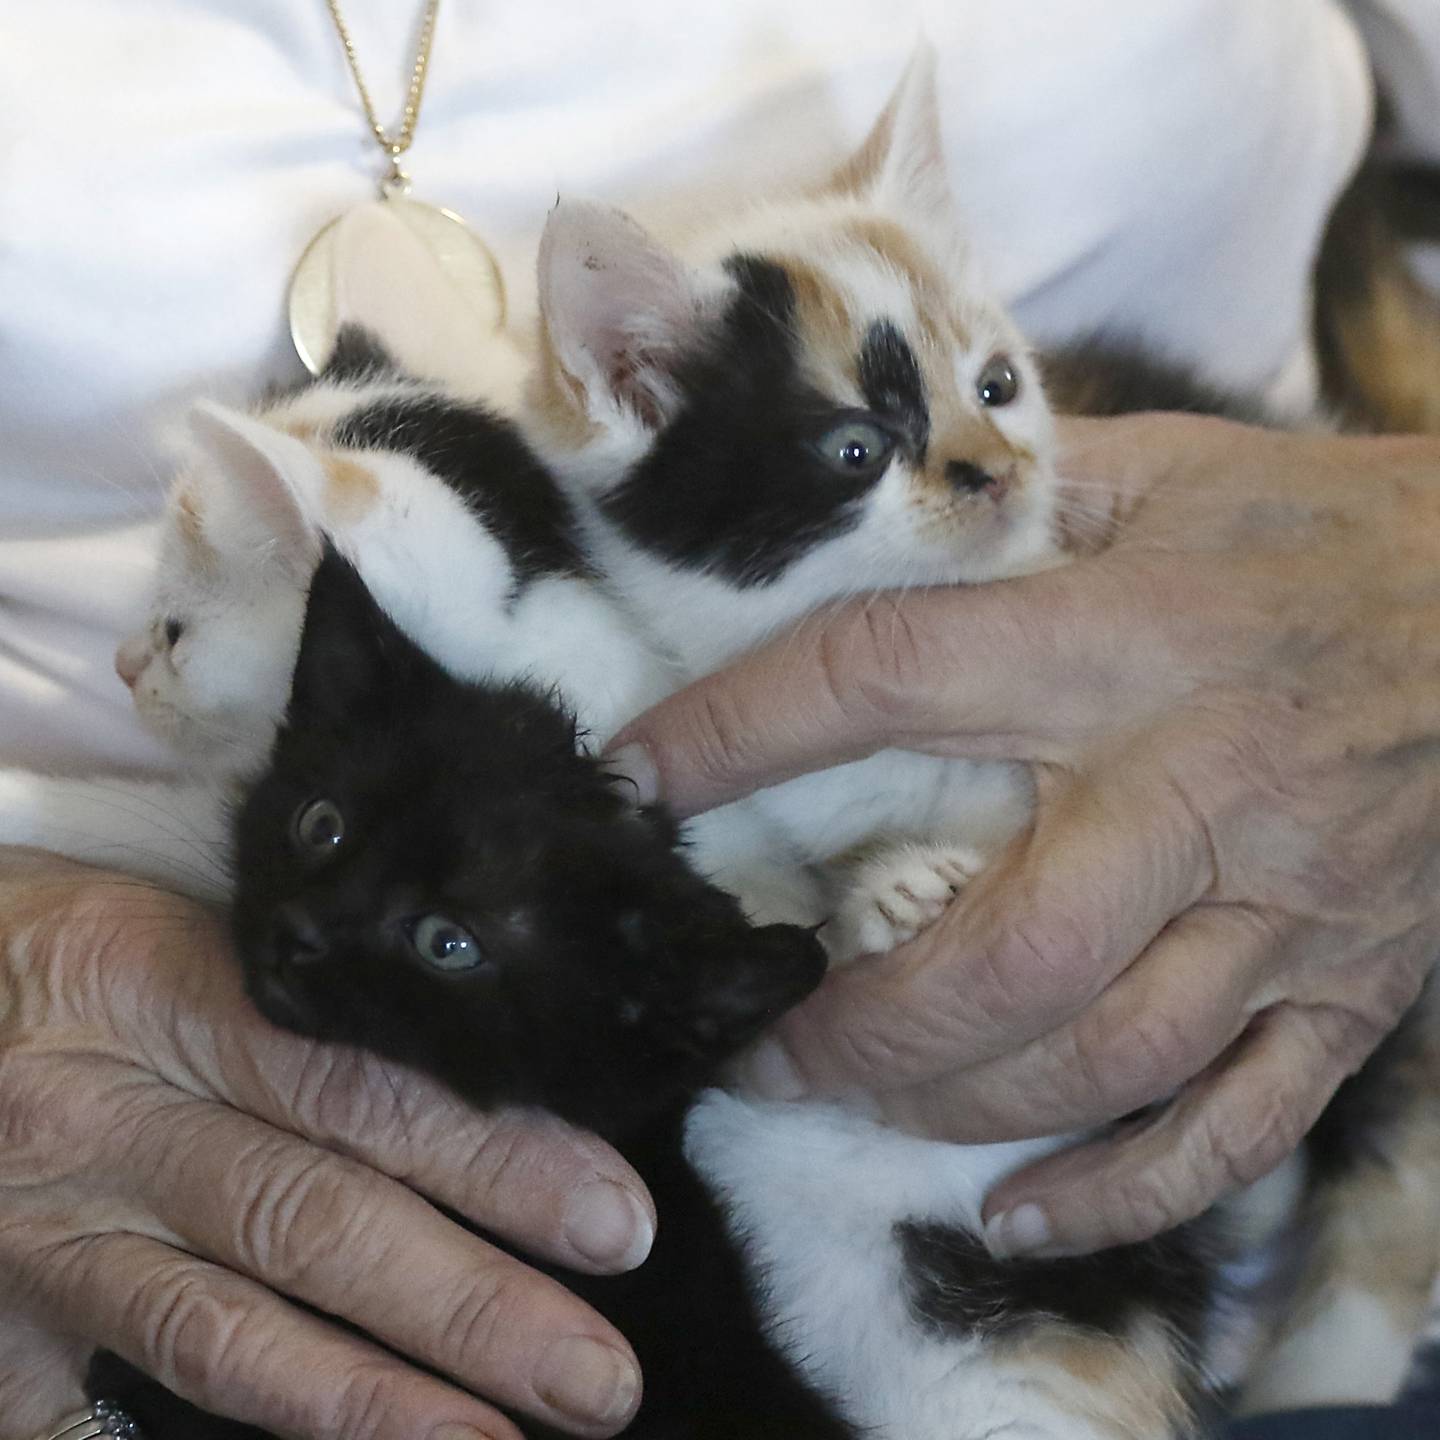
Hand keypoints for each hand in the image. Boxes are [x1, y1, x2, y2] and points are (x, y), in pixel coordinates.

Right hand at [0, 855, 651, 1439]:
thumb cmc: (83, 952)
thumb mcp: (194, 934)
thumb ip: (321, 1013)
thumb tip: (485, 1091)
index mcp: (166, 988)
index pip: (359, 1085)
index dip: (493, 1158)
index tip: (613, 1220)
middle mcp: (101, 1118)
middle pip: (310, 1221)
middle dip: (468, 1310)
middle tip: (596, 1380)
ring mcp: (40, 1235)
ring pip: (221, 1331)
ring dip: (370, 1404)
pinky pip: (89, 1418)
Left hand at [609, 414, 1439, 1255]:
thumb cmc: (1325, 529)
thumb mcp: (1162, 470)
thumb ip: (1007, 498)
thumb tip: (854, 520)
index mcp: (1128, 641)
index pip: (885, 679)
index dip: (738, 731)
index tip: (639, 779)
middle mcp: (1199, 789)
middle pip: (1001, 950)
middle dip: (850, 1018)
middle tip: (746, 1034)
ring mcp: (1284, 909)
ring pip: (1104, 1060)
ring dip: (949, 1106)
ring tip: (841, 1100)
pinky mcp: (1347, 987)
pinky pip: (1238, 1126)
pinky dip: (1123, 1192)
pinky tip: (1016, 1211)